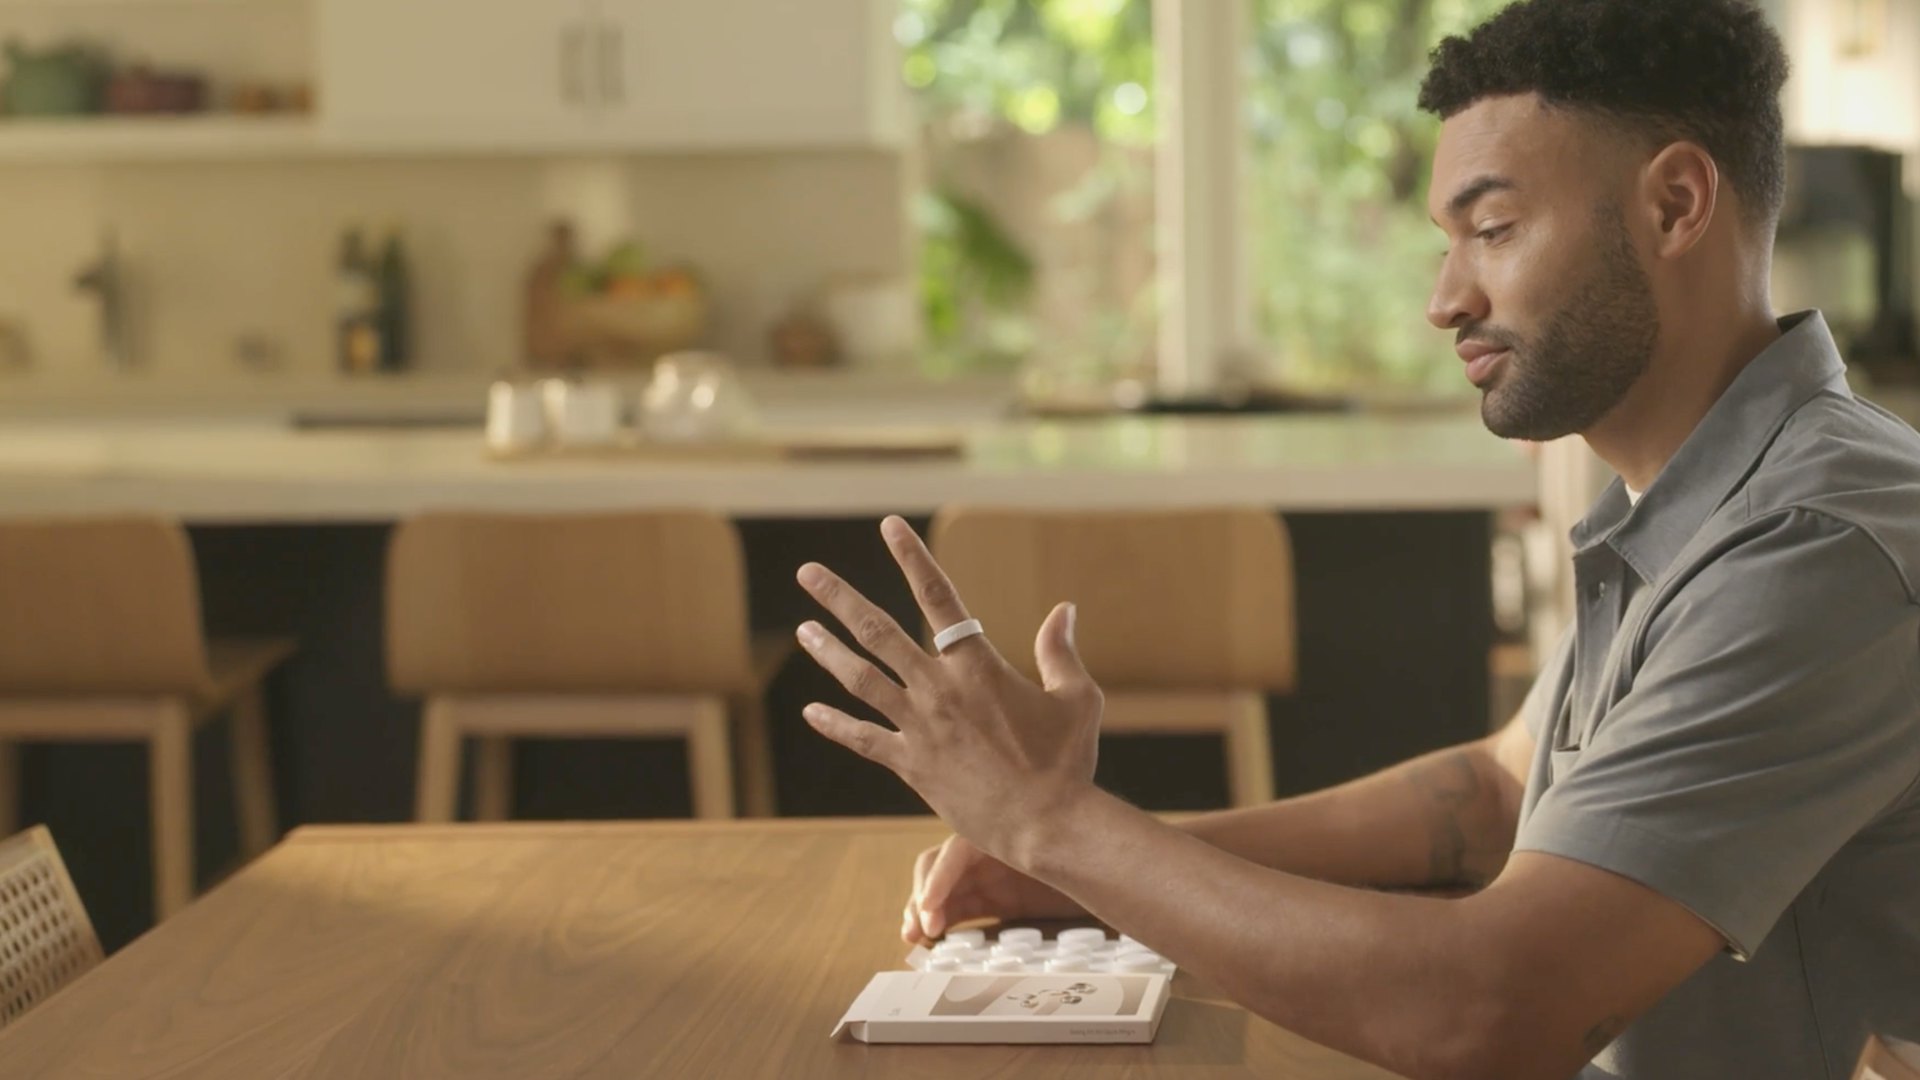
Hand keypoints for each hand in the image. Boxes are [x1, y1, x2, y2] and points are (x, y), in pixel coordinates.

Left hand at [793, 515, 1103, 869]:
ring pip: (861, 679)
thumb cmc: (1067, 762)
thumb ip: (1060, 651)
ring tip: (802, 630)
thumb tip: (1065, 608)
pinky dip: (836, 725)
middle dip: (839, 598)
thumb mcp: (1077, 699)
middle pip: (879, 632)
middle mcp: (940, 689)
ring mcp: (920, 727)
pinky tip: (811, 712)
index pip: (938, 597)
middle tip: (807, 573)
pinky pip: (864, 739)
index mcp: (977, 665)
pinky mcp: (911, 764)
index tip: (888, 526)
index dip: (912, 557)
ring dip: (828, 652)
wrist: (1047, 824)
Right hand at [902, 834, 1085, 944]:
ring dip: (923, 909)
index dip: (938, 879)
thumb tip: (1047, 866)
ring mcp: (989, 873)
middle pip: (938, 865)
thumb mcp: (1076, 858)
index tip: (930, 910)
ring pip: (942, 887)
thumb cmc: (1097, 857)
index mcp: (1004, 830)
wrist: (1115, 873)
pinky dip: (941, 920)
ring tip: (913, 937)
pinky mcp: (993, 896)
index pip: (957, 849)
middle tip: (919, 930)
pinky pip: (958, 906)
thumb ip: (1058, 861)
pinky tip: (931, 939)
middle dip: (922, 895)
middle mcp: (989, 848)